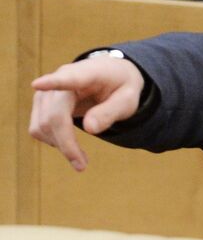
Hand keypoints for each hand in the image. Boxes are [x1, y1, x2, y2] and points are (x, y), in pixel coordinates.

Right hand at [29, 56, 144, 171]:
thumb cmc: (121, 87)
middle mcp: (61, 77)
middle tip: (82, 166)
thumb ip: (111, 112)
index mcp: (88, 73)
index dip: (53, 82)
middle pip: (54, 116)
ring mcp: (47, 90)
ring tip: (80, 157)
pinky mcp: (40, 102)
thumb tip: (90, 129)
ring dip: (59, 145)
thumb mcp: (128, 99)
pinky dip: (52, 140)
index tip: (37, 84)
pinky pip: (38, 127)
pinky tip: (70, 144)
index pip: (69, 78)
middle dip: (66, 144)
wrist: (110, 75)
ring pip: (42, 124)